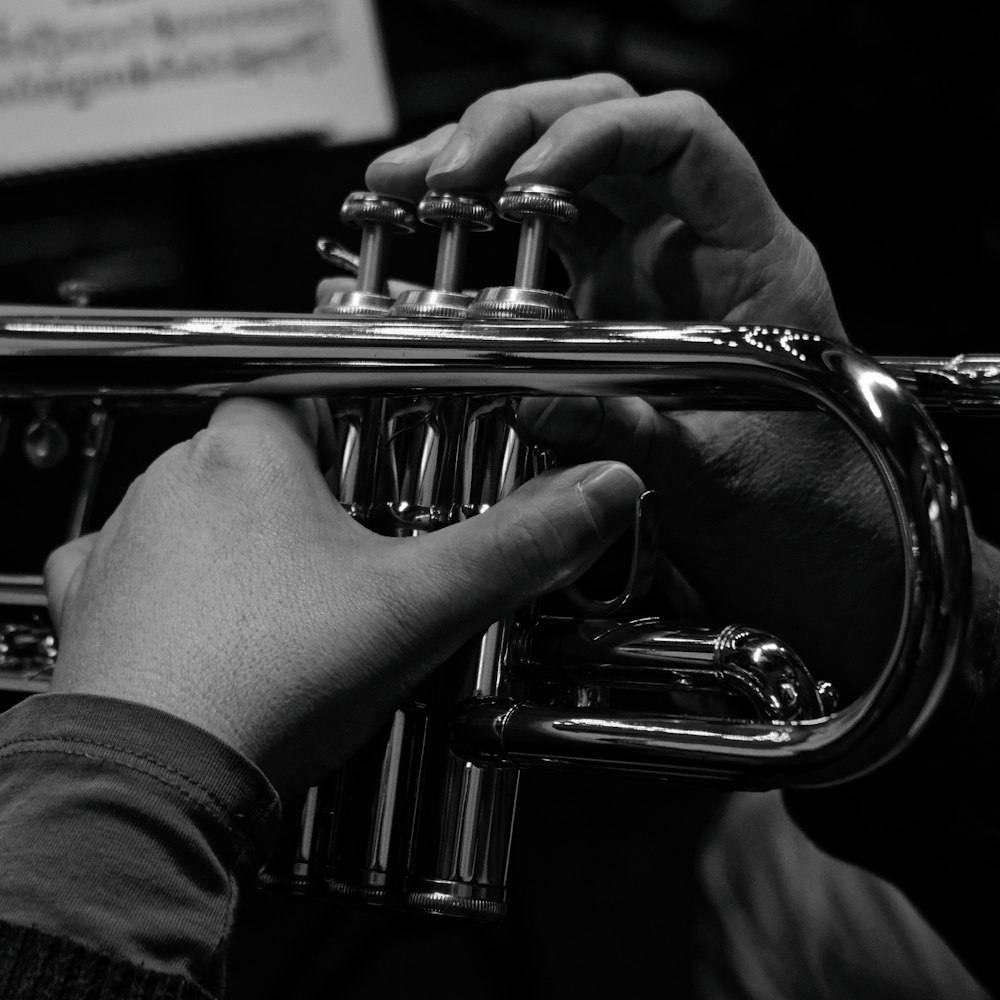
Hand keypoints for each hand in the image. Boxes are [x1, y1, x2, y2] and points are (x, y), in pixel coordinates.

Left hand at [44, 398, 641, 793]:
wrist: (158, 779)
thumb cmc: (275, 679)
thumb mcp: (422, 604)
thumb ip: (519, 544)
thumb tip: (605, 487)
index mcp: (249, 455)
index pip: (295, 396)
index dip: (338, 428)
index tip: (368, 465)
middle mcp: (169, 482)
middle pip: (244, 458)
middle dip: (295, 495)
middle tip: (344, 552)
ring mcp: (119, 544)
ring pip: (184, 510)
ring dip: (230, 538)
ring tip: (283, 600)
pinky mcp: (87, 607)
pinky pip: (119, 570)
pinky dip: (158, 585)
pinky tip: (200, 622)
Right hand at [366, 74, 900, 700]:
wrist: (800, 533)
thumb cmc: (794, 496)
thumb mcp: (719, 474)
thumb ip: (638, 436)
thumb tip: (537, 403)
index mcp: (750, 259)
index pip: (681, 139)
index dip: (600, 135)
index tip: (526, 178)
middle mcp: (691, 246)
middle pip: (604, 125)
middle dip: (514, 129)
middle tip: (442, 174)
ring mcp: (641, 269)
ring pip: (560, 170)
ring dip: (480, 163)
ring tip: (404, 185)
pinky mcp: (599, 302)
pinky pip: (536, 233)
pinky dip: (479, 221)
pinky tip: (426, 225)